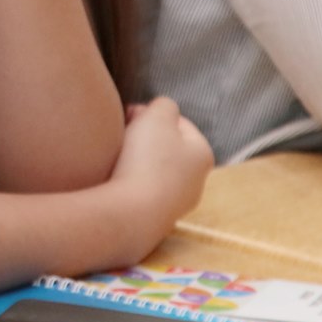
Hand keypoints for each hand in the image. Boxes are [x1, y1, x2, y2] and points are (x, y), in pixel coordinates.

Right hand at [107, 97, 212, 259]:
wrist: (134, 211)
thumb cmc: (148, 160)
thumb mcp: (157, 117)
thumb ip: (164, 104)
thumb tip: (159, 112)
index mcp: (203, 153)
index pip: (179, 122)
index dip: (152, 113)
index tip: (129, 115)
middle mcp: (197, 179)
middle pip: (168, 146)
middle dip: (146, 136)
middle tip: (123, 134)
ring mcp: (179, 201)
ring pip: (157, 169)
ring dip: (139, 159)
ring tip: (118, 158)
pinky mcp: (160, 217)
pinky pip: (146, 189)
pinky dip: (134, 181)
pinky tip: (119, 180)